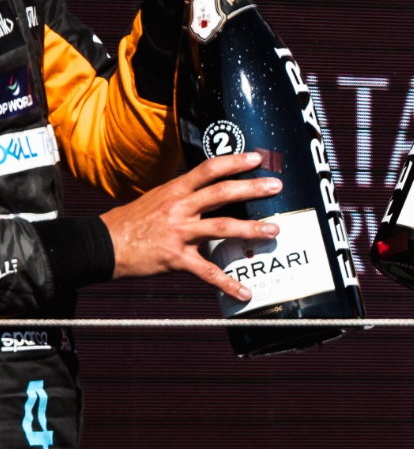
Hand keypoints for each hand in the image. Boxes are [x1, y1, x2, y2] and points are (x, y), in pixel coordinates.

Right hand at [102, 152, 282, 302]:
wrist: (102, 246)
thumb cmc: (132, 222)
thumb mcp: (157, 199)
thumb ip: (184, 195)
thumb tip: (211, 189)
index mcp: (175, 190)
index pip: (208, 169)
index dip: (233, 161)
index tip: (256, 157)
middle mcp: (179, 207)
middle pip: (221, 192)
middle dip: (251, 188)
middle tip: (276, 186)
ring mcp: (178, 232)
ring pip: (221, 227)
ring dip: (250, 229)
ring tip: (274, 230)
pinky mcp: (175, 258)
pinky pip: (207, 272)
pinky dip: (228, 283)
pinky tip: (245, 291)